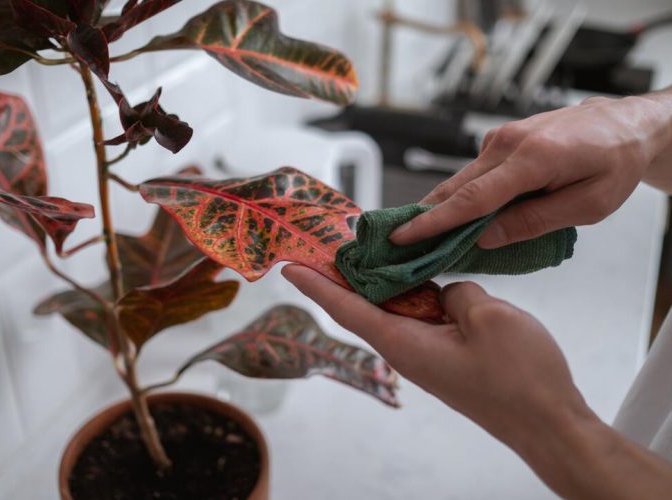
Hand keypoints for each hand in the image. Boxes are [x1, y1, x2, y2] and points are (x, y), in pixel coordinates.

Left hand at [282, 265, 590, 450]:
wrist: (550, 424)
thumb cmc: (520, 378)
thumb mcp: (489, 317)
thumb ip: (457, 293)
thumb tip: (445, 294)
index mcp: (404, 343)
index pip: (347, 308)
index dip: (317, 286)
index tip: (289, 268)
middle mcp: (407, 350)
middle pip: (365, 306)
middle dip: (345, 274)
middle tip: (329, 241)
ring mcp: (428, 355)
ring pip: (396, 310)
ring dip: (383, 282)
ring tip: (371, 247)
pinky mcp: (447, 356)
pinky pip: (421, 318)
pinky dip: (414, 294)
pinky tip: (421, 272)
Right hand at [390, 94, 671, 247]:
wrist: (627, 124)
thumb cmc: (615, 164)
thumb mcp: (588, 205)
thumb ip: (534, 222)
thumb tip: (486, 238)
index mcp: (533, 159)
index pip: (472, 198)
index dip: (434, 222)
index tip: (403, 236)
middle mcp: (509, 142)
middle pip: (456, 187)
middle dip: (424, 216)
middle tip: (395, 241)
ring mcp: (503, 137)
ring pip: (462, 179)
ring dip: (440, 206)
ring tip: (417, 233)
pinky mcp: (502, 138)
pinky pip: (474, 172)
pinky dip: (461, 194)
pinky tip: (457, 215)